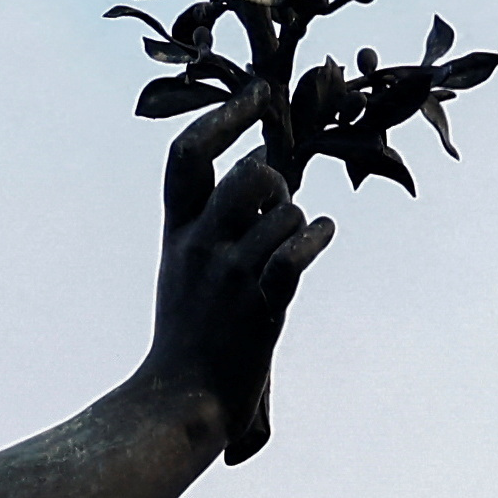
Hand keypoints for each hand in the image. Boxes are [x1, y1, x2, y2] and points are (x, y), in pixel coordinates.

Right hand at [143, 97, 333, 464]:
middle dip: (275, 183)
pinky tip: (320, 236)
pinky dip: (316, 238)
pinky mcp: (260, 305)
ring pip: (285, 214)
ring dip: (297, 225)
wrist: (178, 402)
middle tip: (276, 207)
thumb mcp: (184, 267)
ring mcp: (229, 275)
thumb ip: (214, 219)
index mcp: (178, 232)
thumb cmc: (190, 334)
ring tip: (286, 252)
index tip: (257, 96)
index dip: (223, 118)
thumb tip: (265, 164)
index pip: (187, 155)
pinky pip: (297, 251)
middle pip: (249, 176)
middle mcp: (200, 246)